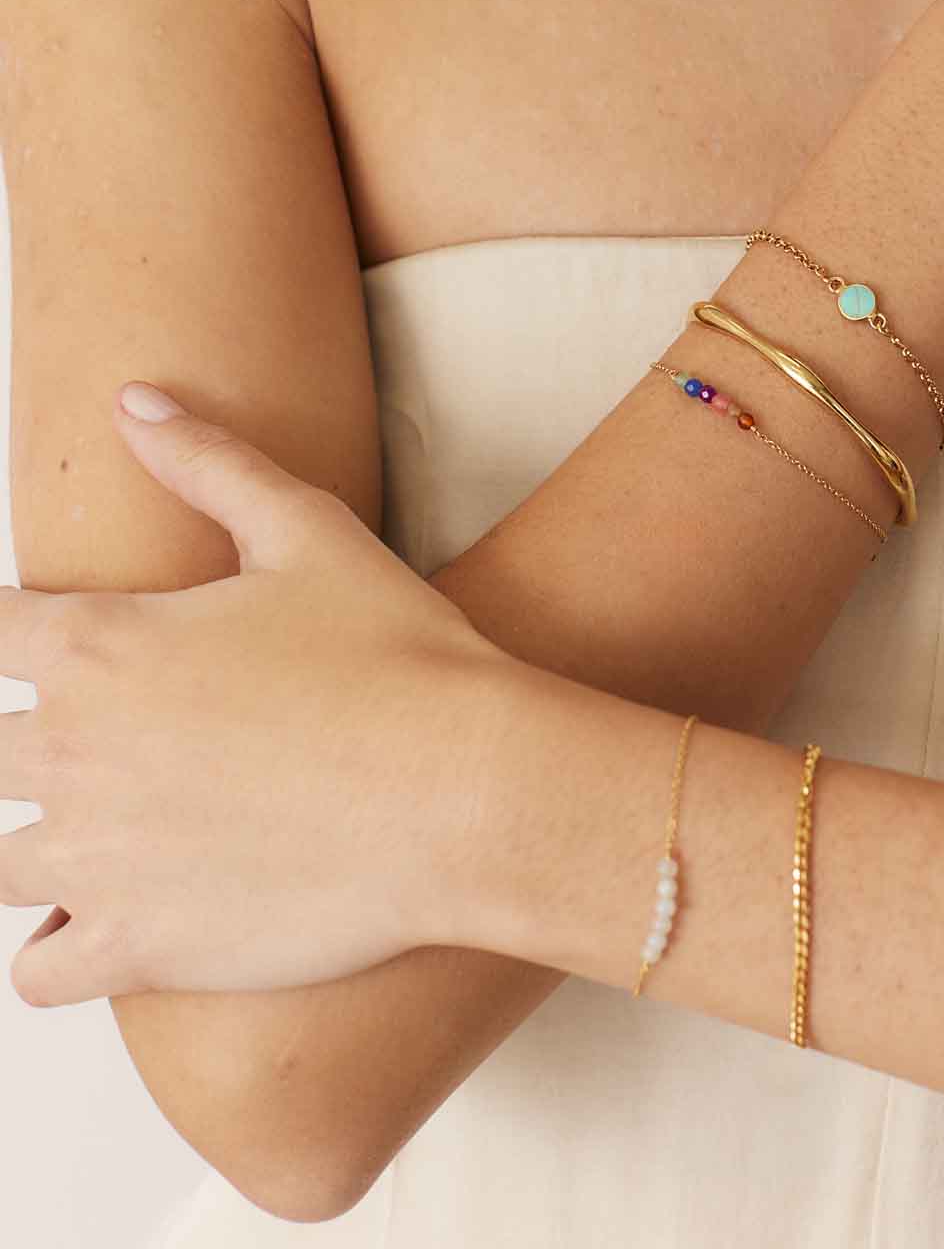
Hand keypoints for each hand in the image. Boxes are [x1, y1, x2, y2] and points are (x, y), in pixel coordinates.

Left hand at [0, 385, 511, 1005]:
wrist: (466, 788)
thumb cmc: (398, 653)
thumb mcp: (307, 531)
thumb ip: (208, 464)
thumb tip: (135, 404)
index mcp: (100, 646)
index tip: (24, 640)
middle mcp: (75, 754)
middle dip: (14, 744)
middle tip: (93, 740)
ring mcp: (98, 860)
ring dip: (27, 845)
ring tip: (90, 830)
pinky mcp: (138, 947)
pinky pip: (34, 972)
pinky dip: (50, 949)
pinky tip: (94, 921)